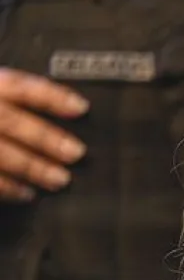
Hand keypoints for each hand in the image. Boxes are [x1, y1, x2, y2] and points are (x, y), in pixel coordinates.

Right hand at [0, 67, 89, 202]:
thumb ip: (10, 97)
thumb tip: (63, 107)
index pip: (18, 86)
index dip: (50, 95)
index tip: (80, 107)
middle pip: (9, 121)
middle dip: (44, 138)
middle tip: (76, 152)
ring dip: (31, 168)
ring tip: (59, 179)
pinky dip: (6, 187)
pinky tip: (26, 194)